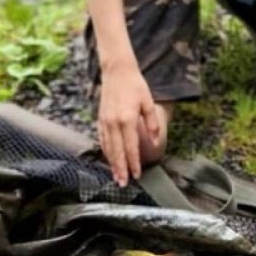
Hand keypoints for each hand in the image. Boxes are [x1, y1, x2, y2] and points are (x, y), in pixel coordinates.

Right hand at [98, 62, 160, 185]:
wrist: (117, 71)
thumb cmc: (135, 86)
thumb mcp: (148, 103)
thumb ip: (152, 124)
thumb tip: (155, 143)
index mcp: (127, 119)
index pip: (130, 147)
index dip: (134, 163)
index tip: (137, 175)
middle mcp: (114, 123)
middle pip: (117, 152)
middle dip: (120, 169)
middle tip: (123, 184)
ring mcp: (105, 122)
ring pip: (108, 148)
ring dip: (112, 164)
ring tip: (116, 177)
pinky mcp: (100, 119)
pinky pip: (102, 140)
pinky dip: (106, 152)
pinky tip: (109, 160)